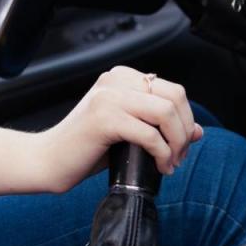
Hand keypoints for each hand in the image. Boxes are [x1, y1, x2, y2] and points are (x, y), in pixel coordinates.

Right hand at [34, 66, 204, 191]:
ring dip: (177, 142)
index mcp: (120, 78)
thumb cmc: (84, 149)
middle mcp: (115, 81)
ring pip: (166, 113)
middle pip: (174, 96)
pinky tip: (159, 166)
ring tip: (171, 162)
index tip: (180, 146)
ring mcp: (108, 97)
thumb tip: (199, 131)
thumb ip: (158, 126)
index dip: (185, 119)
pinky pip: (149, 134)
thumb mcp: (127, 133)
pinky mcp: (104, 118)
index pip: (172, 89)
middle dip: (184, 130)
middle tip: (179, 156)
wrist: (47, 161)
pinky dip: (162, 154)